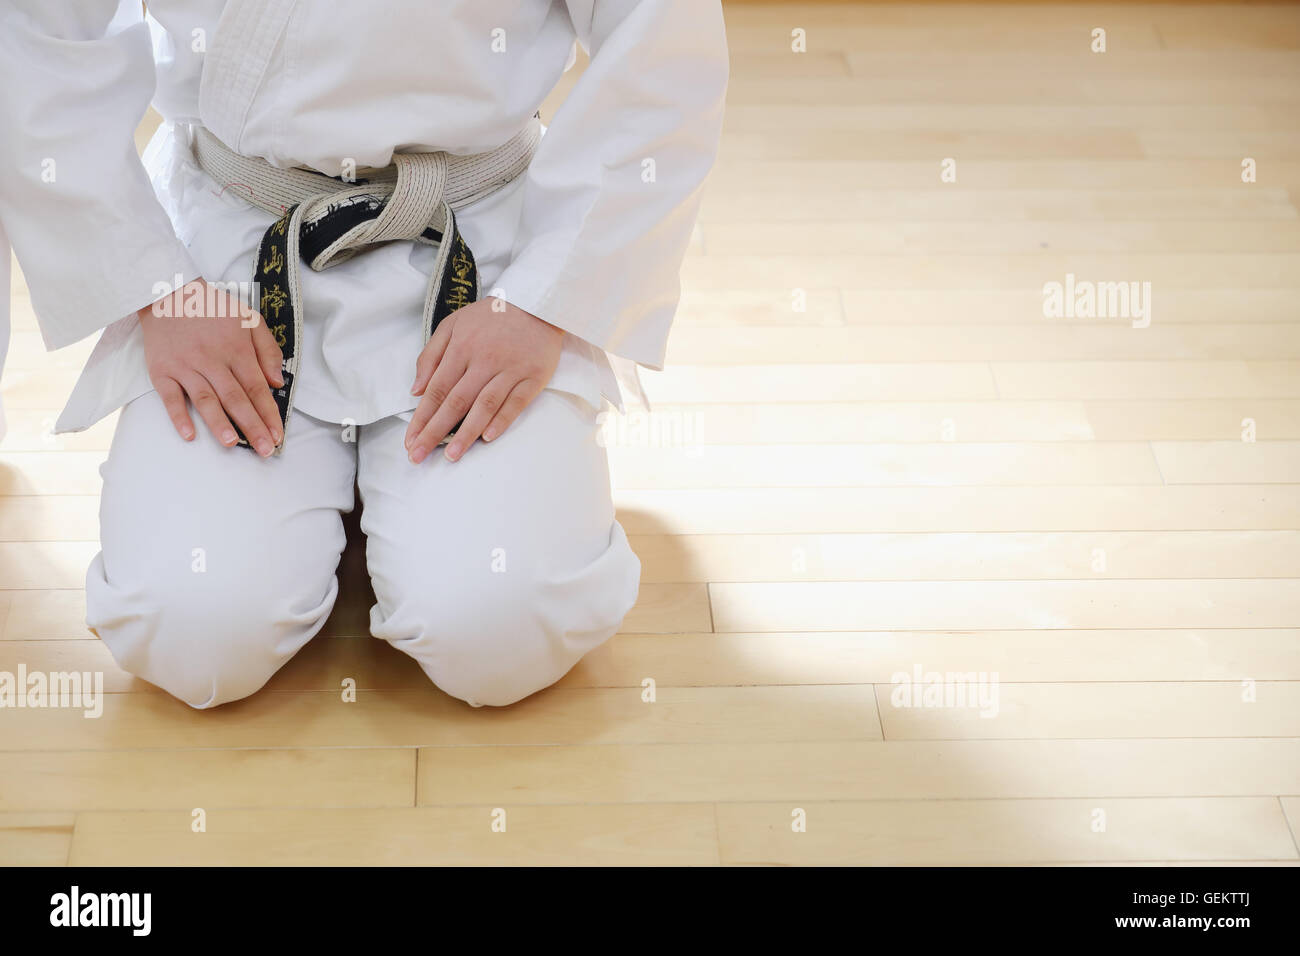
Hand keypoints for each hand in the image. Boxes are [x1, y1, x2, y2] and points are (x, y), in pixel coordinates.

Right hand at [138, 278, 285, 456]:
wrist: (168, 293)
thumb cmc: (214, 309)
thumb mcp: (249, 319)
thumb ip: (267, 349)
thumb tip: (277, 381)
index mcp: (236, 349)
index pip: (257, 387)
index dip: (269, 413)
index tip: (278, 435)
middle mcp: (212, 360)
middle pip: (235, 398)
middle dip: (252, 426)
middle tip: (264, 451)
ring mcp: (185, 366)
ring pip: (205, 399)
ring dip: (219, 423)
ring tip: (232, 444)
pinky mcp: (161, 371)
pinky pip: (169, 397)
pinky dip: (178, 416)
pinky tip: (189, 434)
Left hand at [404, 297, 562, 462]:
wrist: (537, 302)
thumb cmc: (491, 316)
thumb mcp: (453, 324)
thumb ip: (431, 355)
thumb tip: (416, 390)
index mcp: (461, 348)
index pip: (436, 389)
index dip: (421, 418)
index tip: (410, 441)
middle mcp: (484, 360)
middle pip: (455, 402)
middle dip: (435, 432)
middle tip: (420, 457)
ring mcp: (510, 369)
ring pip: (484, 405)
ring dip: (466, 433)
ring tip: (452, 456)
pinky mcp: (533, 376)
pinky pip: (516, 402)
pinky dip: (502, 420)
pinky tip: (488, 438)